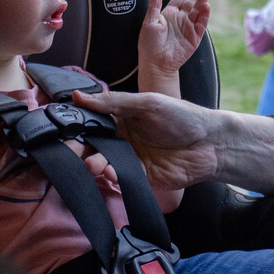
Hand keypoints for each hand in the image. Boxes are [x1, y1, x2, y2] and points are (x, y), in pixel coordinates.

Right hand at [71, 88, 219, 189]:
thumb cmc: (183, 117)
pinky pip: (119, 178)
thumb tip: (79, 96)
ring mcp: (130, 158)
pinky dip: (112, 175)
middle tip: (69, 151)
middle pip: (92, 145)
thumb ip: (113, 102)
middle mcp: (122, 138)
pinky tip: (110, 171)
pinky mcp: (139, 177)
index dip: (77, 125)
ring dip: (93, 163)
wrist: (210, 144)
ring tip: (91, 163)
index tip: (63, 130)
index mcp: (121, 117)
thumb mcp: (147, 102)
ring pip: (102, 163)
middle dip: (79, 149)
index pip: (92, 121)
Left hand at [138, 0, 210, 77]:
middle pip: (191, 2)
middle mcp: (180, 19)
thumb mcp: (148, 23)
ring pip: (198, 10)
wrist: (155, 63)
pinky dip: (204, 15)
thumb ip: (154, 7)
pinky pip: (201, 24)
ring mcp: (188, 28)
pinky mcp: (194, 38)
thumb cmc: (149, 45)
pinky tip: (206, 6)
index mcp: (169, 14)